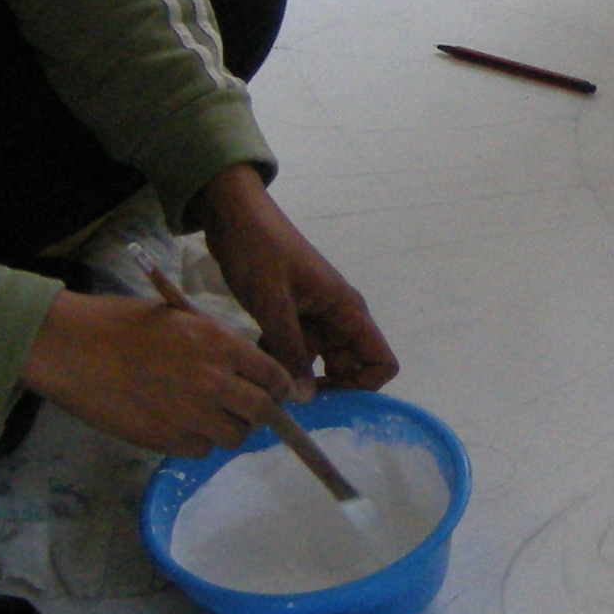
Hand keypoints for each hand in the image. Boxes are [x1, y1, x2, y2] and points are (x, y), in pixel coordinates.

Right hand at [20, 289, 292, 456]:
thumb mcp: (178, 318)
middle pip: (262, 412)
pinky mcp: (166, 440)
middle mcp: (213, 380)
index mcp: (219, 343)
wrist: (69, 347)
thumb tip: (241, 368)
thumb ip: (215, 344)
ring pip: (234, 437)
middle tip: (246, 408)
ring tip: (207, 415)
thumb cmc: (118, 323)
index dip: (279, 387)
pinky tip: (178, 424)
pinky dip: (197, 441)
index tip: (276, 391)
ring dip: (228, 428)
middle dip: (260, 412)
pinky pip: (201, 450)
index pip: (274, 375)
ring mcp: (191, 414)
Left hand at [190, 163, 397, 392]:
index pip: (380, 360)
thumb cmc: (259, 249)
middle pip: (349, 367)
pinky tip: (253, 359)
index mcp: (346, 310)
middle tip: (286, 396)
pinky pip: (294, 351)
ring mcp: (313, 318)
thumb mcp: (272, 301)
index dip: (362, 385)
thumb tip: (304, 399)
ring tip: (264, 378)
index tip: (326, 395)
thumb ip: (290, 350)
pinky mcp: (290, 317)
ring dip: (294, 374)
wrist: (233, 214)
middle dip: (322, 387)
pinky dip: (278, 359)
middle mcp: (337, 317)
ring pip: (317, 363)